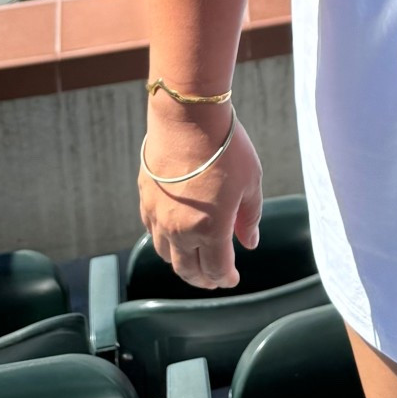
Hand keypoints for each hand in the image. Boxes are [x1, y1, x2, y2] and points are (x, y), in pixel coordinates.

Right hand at [138, 99, 262, 288]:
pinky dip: (165, 242)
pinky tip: (174, 237)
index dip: (226, 278)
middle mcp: (181, 230)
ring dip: (181, 264)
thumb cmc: (226, 148)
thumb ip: (249, 218)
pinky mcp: (146, 200)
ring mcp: (159, 217)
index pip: (217, 268)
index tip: (232, 279)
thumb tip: (249, 242)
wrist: (188, 118)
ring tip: (193, 262)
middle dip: (203, 279)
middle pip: (188, 270)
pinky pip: (153, 233)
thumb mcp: (250, 182)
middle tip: (213, 280)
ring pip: (166, 255)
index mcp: (211, 229)